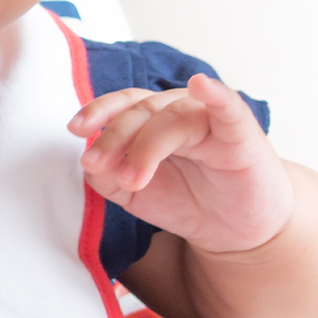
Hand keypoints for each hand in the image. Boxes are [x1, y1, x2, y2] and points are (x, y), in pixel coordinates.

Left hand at [68, 75, 292, 253]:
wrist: (236, 232)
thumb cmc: (186, 202)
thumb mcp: (134, 193)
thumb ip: (106, 176)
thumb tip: (89, 162)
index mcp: (153, 118)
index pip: (123, 103)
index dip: (98, 111)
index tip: (76, 129)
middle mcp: (180, 111)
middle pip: (141, 109)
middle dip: (114, 137)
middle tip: (97, 165)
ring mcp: (211, 120)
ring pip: (171, 117)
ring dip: (145, 146)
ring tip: (130, 179)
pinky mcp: (242, 134)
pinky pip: (228, 106)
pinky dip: (216, 93)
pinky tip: (202, 85)